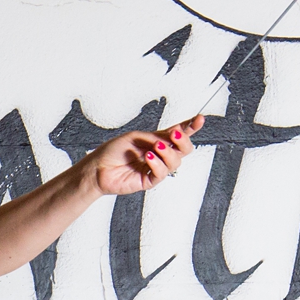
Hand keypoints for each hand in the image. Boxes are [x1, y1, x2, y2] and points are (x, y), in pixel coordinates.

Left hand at [88, 114, 204, 195]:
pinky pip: (162, 173)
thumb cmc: (114, 151)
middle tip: (174, 135)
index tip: (200, 119)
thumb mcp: (136, 137)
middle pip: (184, 149)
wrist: (98, 168)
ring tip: (154, 148)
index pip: (178, 133)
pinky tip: (148, 157)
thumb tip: (171, 138)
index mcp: (157, 140)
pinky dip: (157, 163)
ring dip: (167, 152)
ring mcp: (156, 168)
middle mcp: (160, 154)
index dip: (191, 127)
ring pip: (175, 162)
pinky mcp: (149, 181)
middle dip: (183, 141)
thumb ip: (155, 137)